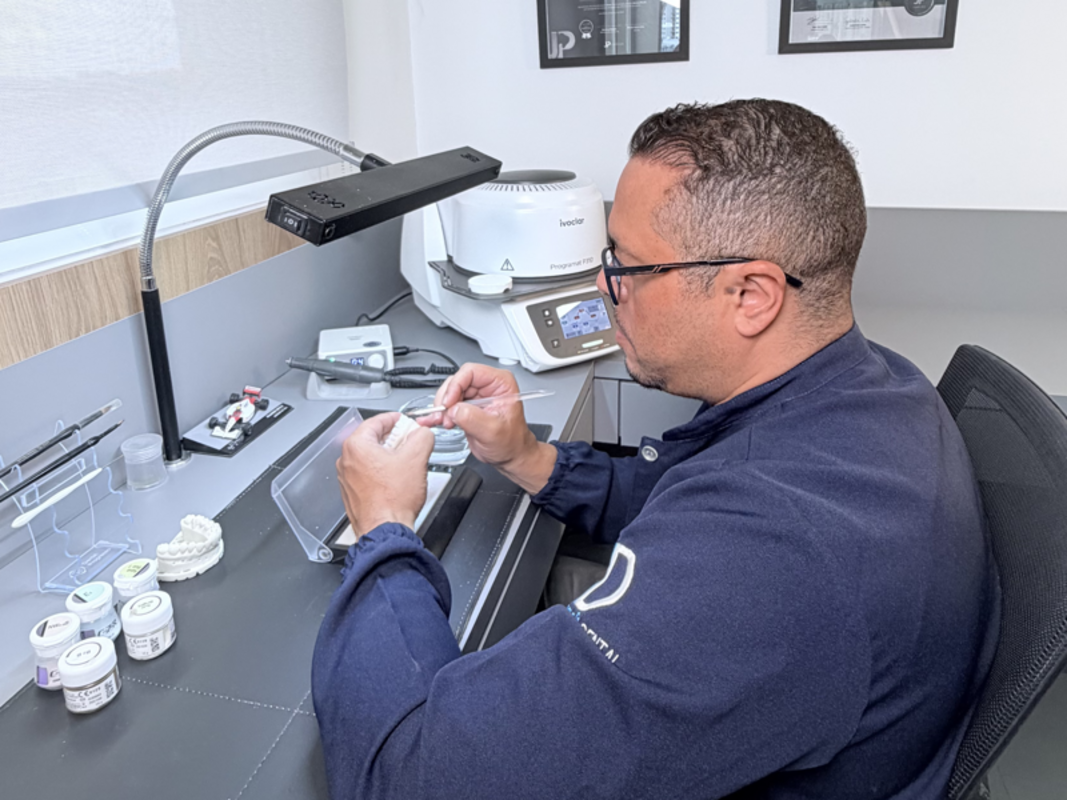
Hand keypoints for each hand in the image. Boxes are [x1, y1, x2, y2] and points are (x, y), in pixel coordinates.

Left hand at [336, 412, 435, 538]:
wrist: (386, 530)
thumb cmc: (393, 500)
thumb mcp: (417, 459)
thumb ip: (422, 437)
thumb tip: (423, 433)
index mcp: (357, 446)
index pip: (375, 421)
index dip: (394, 419)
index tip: (404, 421)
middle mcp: (346, 461)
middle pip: (372, 439)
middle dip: (393, 438)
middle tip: (410, 441)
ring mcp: (347, 478)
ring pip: (370, 458)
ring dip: (388, 456)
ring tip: (406, 463)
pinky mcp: (352, 493)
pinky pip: (367, 474)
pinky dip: (381, 472)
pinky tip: (396, 480)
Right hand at [420, 364, 556, 494]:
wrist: (510, 455)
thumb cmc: (512, 442)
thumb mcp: (493, 431)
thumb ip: (473, 418)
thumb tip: (455, 409)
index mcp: (500, 383)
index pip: (471, 372)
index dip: (456, 385)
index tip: (449, 402)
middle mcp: (488, 386)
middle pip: (457, 380)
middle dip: (447, 398)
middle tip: (444, 415)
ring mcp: (476, 396)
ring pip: (450, 392)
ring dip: (442, 407)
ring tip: (444, 421)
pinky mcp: (467, 407)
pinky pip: (448, 404)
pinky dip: (440, 412)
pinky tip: (433, 420)